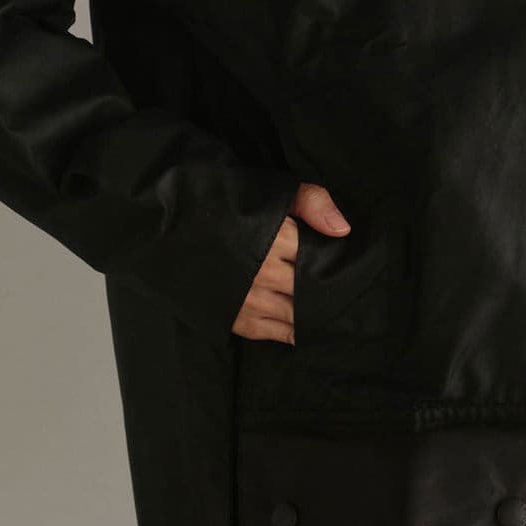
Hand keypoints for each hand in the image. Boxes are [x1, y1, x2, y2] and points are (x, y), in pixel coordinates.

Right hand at [230, 180, 350, 341]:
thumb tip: (343, 231)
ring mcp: (247, 297)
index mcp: (276, 238)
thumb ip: (313, 203)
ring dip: (313, 317)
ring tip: (332, 316)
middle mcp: (262, 272)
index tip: (352, 272)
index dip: (337, 267)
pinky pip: (271, 332)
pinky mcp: (232, 316)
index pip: (319, 261)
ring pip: (294, 316)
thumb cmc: (228, 205)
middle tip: (348, 298)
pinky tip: (305, 330)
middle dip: (328, 295)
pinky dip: (291, 332)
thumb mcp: (272, 192)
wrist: (173, 224)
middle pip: (310, 292)